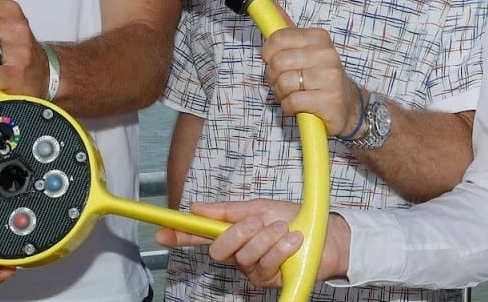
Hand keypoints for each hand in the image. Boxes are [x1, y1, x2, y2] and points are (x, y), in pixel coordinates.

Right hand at [156, 199, 344, 289]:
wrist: (327, 235)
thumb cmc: (293, 218)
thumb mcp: (259, 206)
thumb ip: (227, 210)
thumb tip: (196, 207)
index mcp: (232, 231)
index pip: (198, 235)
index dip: (177, 234)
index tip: (160, 232)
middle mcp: (237, 252)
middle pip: (219, 249)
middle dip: (239, 233)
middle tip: (258, 221)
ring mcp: (252, 268)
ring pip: (244, 256)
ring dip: (266, 238)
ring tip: (284, 230)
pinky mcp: (269, 281)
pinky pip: (265, 265)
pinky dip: (280, 249)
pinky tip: (292, 241)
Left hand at [260, 6, 362, 136]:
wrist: (348, 105)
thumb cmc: (321, 76)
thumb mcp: (307, 50)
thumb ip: (288, 31)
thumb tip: (270, 4)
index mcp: (319, 38)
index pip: (278, 38)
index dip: (268, 52)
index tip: (271, 60)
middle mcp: (326, 54)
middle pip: (278, 62)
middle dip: (273, 76)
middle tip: (282, 81)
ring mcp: (330, 77)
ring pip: (283, 83)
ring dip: (281, 93)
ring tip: (292, 93)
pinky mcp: (329, 100)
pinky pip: (292, 101)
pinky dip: (289, 106)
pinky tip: (299, 105)